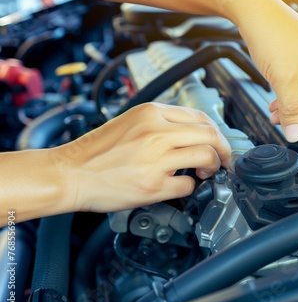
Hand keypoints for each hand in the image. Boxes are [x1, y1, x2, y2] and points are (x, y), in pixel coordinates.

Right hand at [53, 103, 230, 212]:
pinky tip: (180, 186)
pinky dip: (190, 188)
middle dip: (224, 149)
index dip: (216, 132)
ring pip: (206, 157)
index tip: (219, 142)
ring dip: (212, 167)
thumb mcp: (130, 122)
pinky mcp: (152, 185)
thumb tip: (192, 133)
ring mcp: (155, 159)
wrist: (69, 173)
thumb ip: (161, 124)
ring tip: (204, 172)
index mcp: (150, 113)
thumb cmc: (96, 151)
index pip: (200, 117)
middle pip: (211, 135)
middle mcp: (155, 132)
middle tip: (223, 160)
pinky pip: (188, 186)